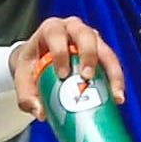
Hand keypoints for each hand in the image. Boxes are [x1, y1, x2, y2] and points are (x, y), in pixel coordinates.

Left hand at [6, 16, 125, 120]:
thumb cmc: (32, 65)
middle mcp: (73, 29)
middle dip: (89, 56)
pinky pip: (112, 63)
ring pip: (105, 49)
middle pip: (85, 35)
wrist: (39, 61)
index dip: (60, 51)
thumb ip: (26, 95)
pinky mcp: (102, 52)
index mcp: (51, 29)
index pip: (55, 33)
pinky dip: (116, 80)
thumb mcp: (23, 77)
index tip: (61, 73)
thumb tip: (41, 112)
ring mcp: (91, 39)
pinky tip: (117, 98)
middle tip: (87, 77)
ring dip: (111, 71)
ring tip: (113, 94)